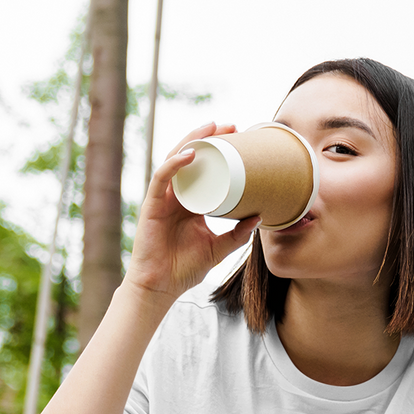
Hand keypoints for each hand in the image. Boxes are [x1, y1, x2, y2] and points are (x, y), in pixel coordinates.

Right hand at [123, 123, 260, 299]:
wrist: (161, 287)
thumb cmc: (184, 268)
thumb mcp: (219, 248)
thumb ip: (238, 234)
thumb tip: (261, 216)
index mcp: (190, 202)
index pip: (204, 167)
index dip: (218, 150)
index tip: (240, 138)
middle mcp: (176, 195)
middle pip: (190, 156)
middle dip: (209, 137)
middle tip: (231, 126)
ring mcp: (162, 198)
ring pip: (174, 159)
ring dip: (193, 141)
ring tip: (212, 128)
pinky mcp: (152, 205)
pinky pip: (162, 178)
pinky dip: (174, 164)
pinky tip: (189, 154)